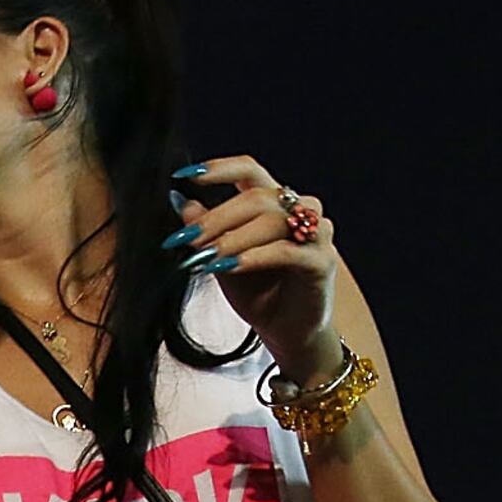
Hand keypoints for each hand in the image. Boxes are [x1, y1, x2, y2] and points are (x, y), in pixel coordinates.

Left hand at [169, 153, 339, 377]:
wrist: (287, 332)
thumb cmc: (258, 294)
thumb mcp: (222, 260)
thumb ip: (206, 231)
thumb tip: (179, 201)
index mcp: (274, 202)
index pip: (248, 169)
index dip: (218, 168)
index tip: (184, 176)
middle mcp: (299, 210)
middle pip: (256, 197)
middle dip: (216, 218)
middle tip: (187, 239)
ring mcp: (315, 233)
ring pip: (271, 220)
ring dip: (233, 238)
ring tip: (207, 256)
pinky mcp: (322, 261)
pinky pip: (286, 251)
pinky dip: (255, 257)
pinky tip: (231, 266)